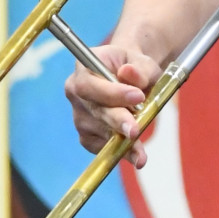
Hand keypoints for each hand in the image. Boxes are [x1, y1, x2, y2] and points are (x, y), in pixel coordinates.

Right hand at [64, 42, 162, 168]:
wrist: (131, 80)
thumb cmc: (134, 67)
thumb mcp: (142, 61)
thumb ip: (140, 68)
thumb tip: (129, 72)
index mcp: (84, 69)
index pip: (89, 84)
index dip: (111, 93)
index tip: (138, 96)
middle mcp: (76, 94)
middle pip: (93, 111)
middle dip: (116, 121)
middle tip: (134, 130)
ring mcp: (80, 117)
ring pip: (100, 131)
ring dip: (123, 141)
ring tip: (142, 151)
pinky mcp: (87, 136)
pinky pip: (103, 147)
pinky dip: (121, 151)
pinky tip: (136, 155)